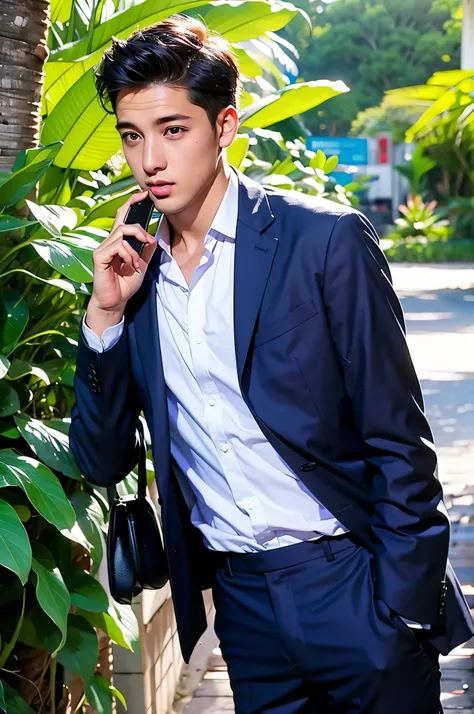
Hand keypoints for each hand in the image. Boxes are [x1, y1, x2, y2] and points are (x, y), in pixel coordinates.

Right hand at [89, 190, 156, 313]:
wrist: (115, 301)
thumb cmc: (125, 283)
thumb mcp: (142, 265)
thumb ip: (146, 251)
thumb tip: (153, 237)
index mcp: (118, 242)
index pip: (123, 216)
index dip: (131, 203)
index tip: (143, 196)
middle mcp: (109, 241)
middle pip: (123, 220)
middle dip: (139, 227)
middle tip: (148, 240)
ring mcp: (103, 247)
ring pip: (122, 233)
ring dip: (135, 247)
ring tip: (137, 262)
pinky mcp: (99, 255)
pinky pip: (118, 245)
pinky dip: (128, 255)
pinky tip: (130, 266)